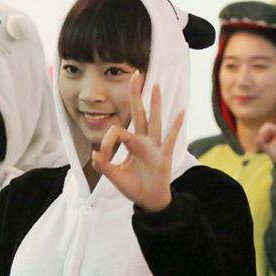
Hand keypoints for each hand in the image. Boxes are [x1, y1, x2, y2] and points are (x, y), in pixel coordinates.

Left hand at [92, 71, 184, 212]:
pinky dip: (176, 125)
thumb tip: (95, 153)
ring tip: (157, 85)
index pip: (117, 131)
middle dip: (136, 94)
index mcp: (131, 144)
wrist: (149, 201)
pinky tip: (181, 111)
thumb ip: (104, 165)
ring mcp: (155, 147)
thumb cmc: (134, 186)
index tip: (103, 157)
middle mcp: (144, 141)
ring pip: (155, 120)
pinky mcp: (164, 156)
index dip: (107, 142)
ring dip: (155, 103)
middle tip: (134, 74)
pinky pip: (170, 138)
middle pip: (139, 113)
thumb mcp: (114, 176)